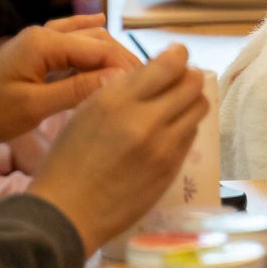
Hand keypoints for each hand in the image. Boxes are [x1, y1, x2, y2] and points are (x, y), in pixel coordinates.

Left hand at [0, 17, 139, 152]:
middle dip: (123, 58)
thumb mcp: (35, 106)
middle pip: (96, 41)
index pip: (100, 49)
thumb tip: (119, 78)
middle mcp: (43, 34)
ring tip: (135, 71)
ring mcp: (37, 41)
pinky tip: (102, 24)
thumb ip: (77, 89)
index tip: (151, 84)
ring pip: (84, 39)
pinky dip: (87, 34)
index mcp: (45, 43)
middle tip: (148, 83)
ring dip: (109, 51)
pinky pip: (67, 37)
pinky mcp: (32, 51)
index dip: (127, 65)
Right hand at [29, 46, 208, 255]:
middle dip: (190, 76)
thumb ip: (121, 88)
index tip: (177, 56)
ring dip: (192, 102)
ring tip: (176, 106)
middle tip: (180, 80)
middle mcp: (145, 120)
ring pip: (199, 109)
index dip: (179, 55)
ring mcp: (163, 147)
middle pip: (193, 84)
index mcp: (117, 100)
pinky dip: (185, 127)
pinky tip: (168, 132)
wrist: (67, 212)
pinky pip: (191, 136)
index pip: (169, 64)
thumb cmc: (67, 160)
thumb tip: (153, 69)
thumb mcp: (86, 112)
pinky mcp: (171, 169)